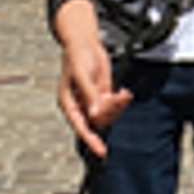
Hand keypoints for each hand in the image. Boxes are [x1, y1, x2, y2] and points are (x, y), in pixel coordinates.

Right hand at [57, 35, 132, 156]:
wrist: (86, 43)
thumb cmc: (77, 56)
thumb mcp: (81, 74)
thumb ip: (88, 95)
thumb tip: (94, 113)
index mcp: (69, 103)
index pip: (80, 127)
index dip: (90, 140)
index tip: (100, 150)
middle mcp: (81, 105)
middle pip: (97, 121)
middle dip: (110, 112)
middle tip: (117, 99)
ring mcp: (93, 101)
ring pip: (108, 114)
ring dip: (117, 106)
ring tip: (122, 94)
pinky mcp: (103, 95)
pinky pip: (114, 106)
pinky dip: (121, 101)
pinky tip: (124, 93)